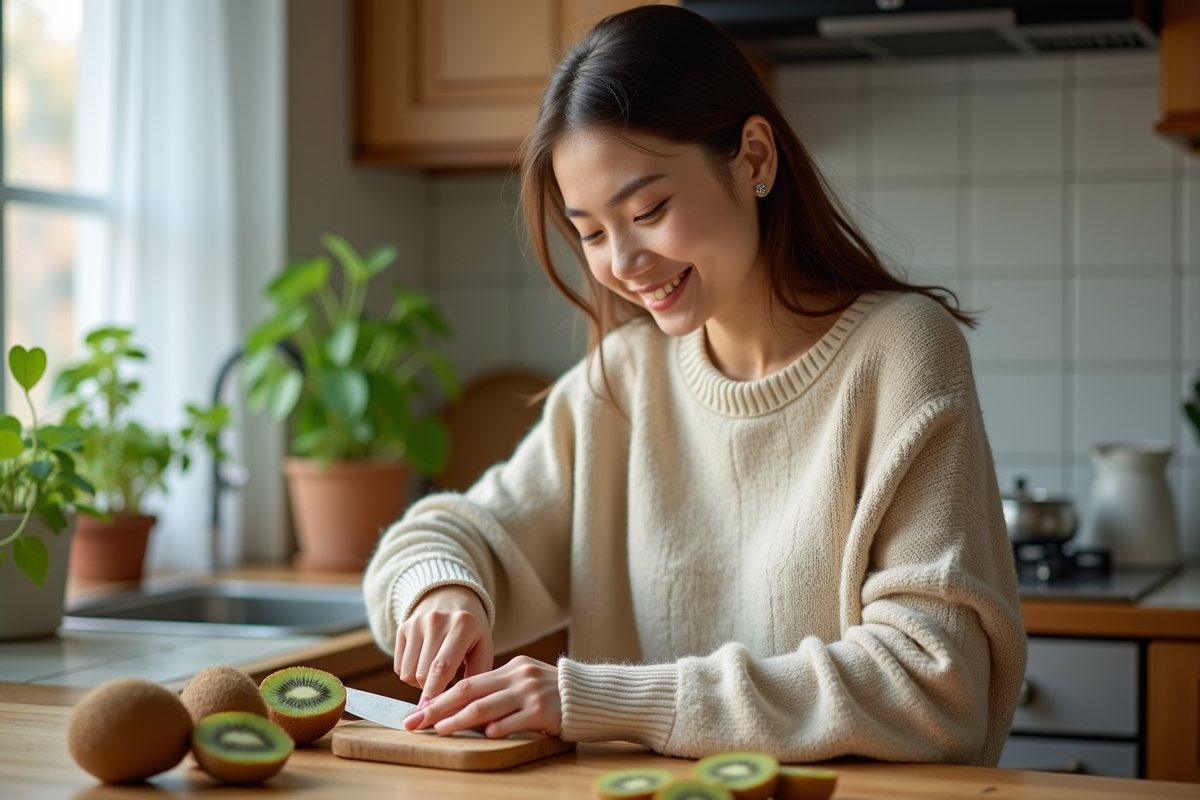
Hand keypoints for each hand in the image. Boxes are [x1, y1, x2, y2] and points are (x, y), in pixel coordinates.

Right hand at [395, 585, 493, 704]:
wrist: (451, 596)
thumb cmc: (471, 631)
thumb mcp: (483, 648)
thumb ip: (475, 678)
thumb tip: (459, 710)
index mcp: (462, 625)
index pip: (442, 667)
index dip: (436, 694)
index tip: (434, 713)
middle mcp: (436, 621)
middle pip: (423, 674)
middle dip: (431, 691)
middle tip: (443, 693)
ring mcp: (416, 623)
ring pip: (407, 673)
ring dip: (420, 683)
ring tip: (436, 674)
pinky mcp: (402, 627)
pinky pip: (398, 666)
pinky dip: (410, 673)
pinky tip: (425, 664)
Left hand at [402, 656, 561, 738]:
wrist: (593, 696)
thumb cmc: (556, 694)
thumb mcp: (526, 682)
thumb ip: (500, 691)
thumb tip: (465, 710)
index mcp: (512, 667)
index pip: (468, 682)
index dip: (440, 696)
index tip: (418, 710)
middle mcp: (518, 676)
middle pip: (470, 691)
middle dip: (439, 707)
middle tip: (416, 721)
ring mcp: (531, 693)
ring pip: (486, 706)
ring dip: (459, 719)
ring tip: (440, 729)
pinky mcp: (544, 711)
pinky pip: (514, 721)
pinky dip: (496, 729)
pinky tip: (483, 736)